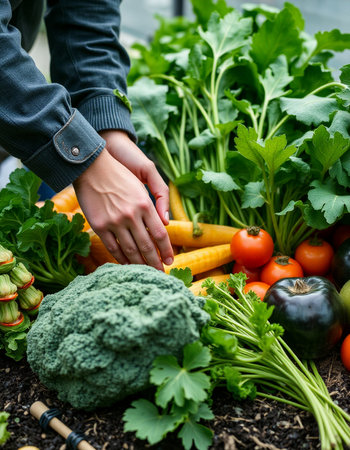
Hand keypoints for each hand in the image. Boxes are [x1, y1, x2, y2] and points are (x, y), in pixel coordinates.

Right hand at [73, 148, 173, 270]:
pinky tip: (127, 264)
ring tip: (146, 272)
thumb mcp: (142, 182)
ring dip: (139, 264)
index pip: (160, 234)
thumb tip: (166, 223)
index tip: (170, 261)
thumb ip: (157, 201)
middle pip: (147, 246)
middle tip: (160, 274)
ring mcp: (114, 221)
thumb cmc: (119, 174)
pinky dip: (121, 258)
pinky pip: (113, 247)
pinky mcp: (99, 225)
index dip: (166, 250)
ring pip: (130, 250)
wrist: (91, 167)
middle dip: (155, 262)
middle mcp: (131, 215)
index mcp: (145, 204)